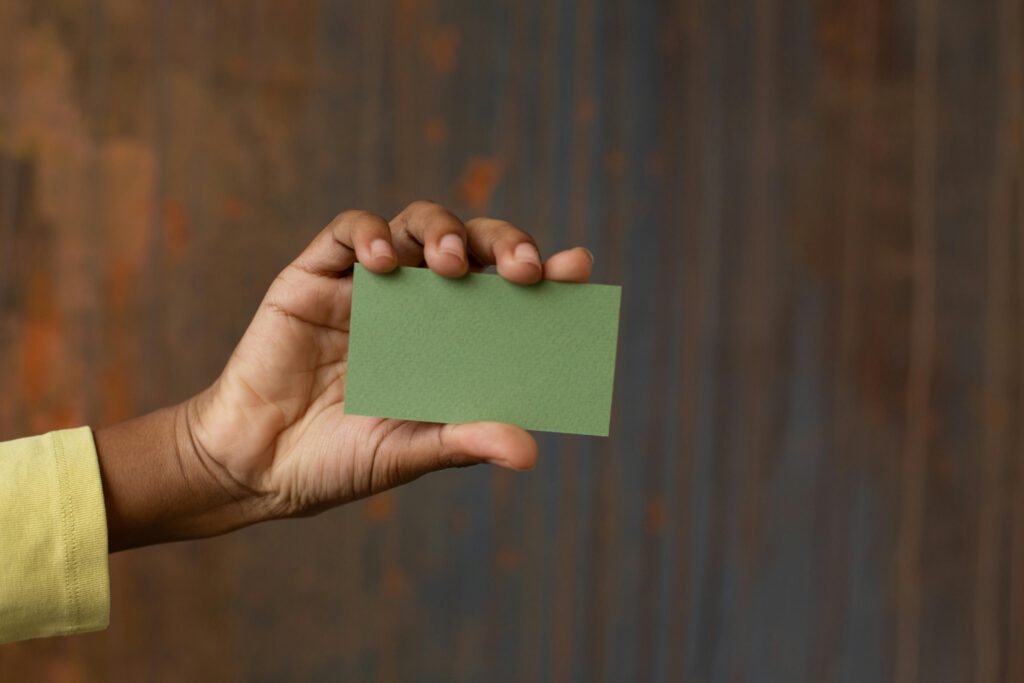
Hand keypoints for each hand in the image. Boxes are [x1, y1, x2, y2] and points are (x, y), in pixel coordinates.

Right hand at [95, 201, 591, 549]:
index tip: (577, 268)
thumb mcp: (409, 452)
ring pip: (415, 226)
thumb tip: (530, 450)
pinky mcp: (314, 276)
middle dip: (502, 244)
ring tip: (448, 263)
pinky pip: (347, 232)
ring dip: (440, 232)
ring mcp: (367, 286)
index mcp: (452, 340)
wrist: (255, 466)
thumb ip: (462, 441)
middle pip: (471, 246)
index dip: (545, 274)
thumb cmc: (340, 461)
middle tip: (521, 268)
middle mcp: (418, 304)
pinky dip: (368, 234)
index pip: (507, 293)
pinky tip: (380, 262)